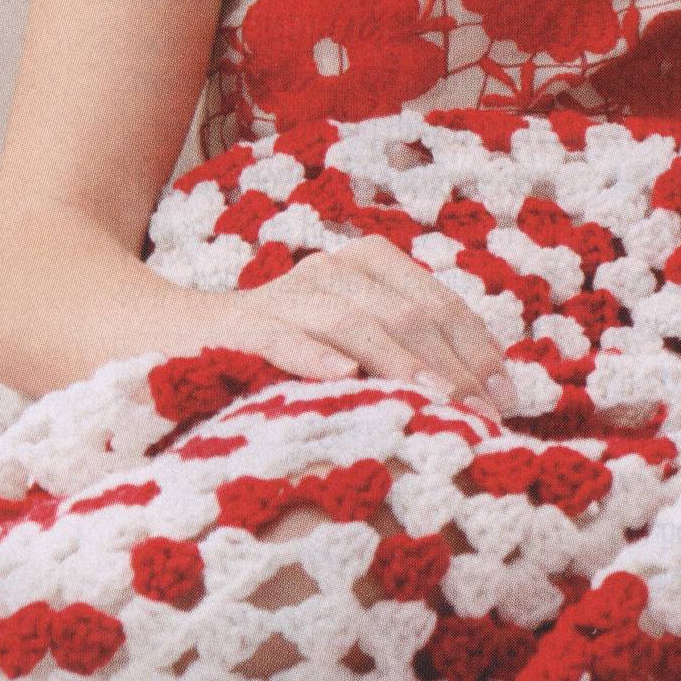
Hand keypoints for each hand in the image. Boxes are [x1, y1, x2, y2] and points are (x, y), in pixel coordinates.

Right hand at [216, 239, 511, 414]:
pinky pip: (282, 338)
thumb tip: (493, 394)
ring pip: (353, 323)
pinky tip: (343, 378)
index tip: (505, 397)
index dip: (476, 349)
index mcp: (368, 265)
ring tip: (435, 399)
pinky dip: (313, 356)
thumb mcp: (356, 345)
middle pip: (405, 313)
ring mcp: (284, 295)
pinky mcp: (240, 326)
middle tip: (479, 415)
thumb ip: (414, 355)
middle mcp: (331, 270)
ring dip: (399, 363)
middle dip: (450, 366)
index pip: (438, 302)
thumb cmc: (286, 352)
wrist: (176, 337)